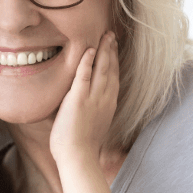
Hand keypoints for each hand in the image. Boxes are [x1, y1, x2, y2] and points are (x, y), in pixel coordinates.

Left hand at [50, 31, 118, 162]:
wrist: (77, 158)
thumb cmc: (80, 147)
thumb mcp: (91, 125)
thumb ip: (90, 112)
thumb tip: (83, 108)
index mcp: (108, 105)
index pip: (113, 78)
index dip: (114, 62)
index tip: (114, 49)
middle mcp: (104, 99)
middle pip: (110, 69)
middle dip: (111, 51)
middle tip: (112, 35)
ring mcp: (93, 99)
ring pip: (101, 69)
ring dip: (103, 51)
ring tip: (105, 36)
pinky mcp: (78, 100)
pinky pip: (84, 76)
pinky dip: (87, 62)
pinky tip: (89, 49)